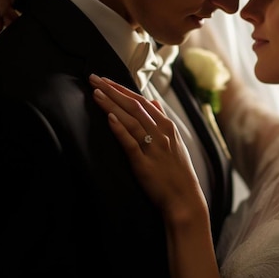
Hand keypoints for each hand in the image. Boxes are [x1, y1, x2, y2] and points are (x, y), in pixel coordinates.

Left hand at [89, 74, 208, 223]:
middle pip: (134, 106)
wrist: (184, 198)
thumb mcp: (175, 142)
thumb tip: (153, 102)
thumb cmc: (178, 172)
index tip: (105, 80)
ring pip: (131, 120)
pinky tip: (109, 118)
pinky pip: (131, 143)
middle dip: (112, 91)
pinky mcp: (144, 163)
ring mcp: (153, 147)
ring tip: (95, 93)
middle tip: (94, 78)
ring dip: (112, 105)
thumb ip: (162, 120)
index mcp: (167, 126)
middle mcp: (161, 133)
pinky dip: (120, 129)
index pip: (142, 101)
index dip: (122, 89)